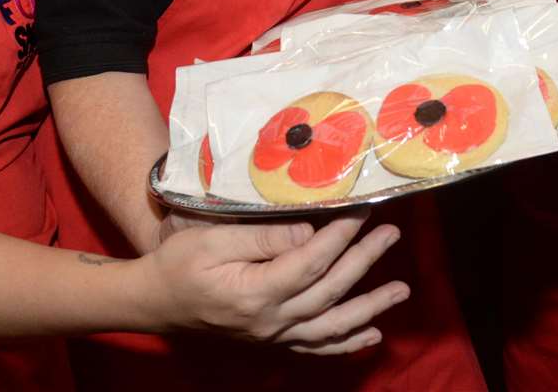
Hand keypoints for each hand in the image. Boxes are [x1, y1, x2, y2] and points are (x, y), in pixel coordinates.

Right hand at [148, 213, 407, 353]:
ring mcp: (273, 335)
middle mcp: (271, 320)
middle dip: (365, 260)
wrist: (156, 300)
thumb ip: (263, 238)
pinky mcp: (272, 339)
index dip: (341, 235)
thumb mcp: (213, 239)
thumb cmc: (179, 263)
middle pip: (330, 290)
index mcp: (256, 292)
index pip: (311, 261)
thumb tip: (308, 231)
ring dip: (370, 307)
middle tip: (392, 234)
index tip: (363, 210)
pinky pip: (317, 346)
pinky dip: (346, 342)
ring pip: (332, 325)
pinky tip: (371, 334)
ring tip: (401, 290)